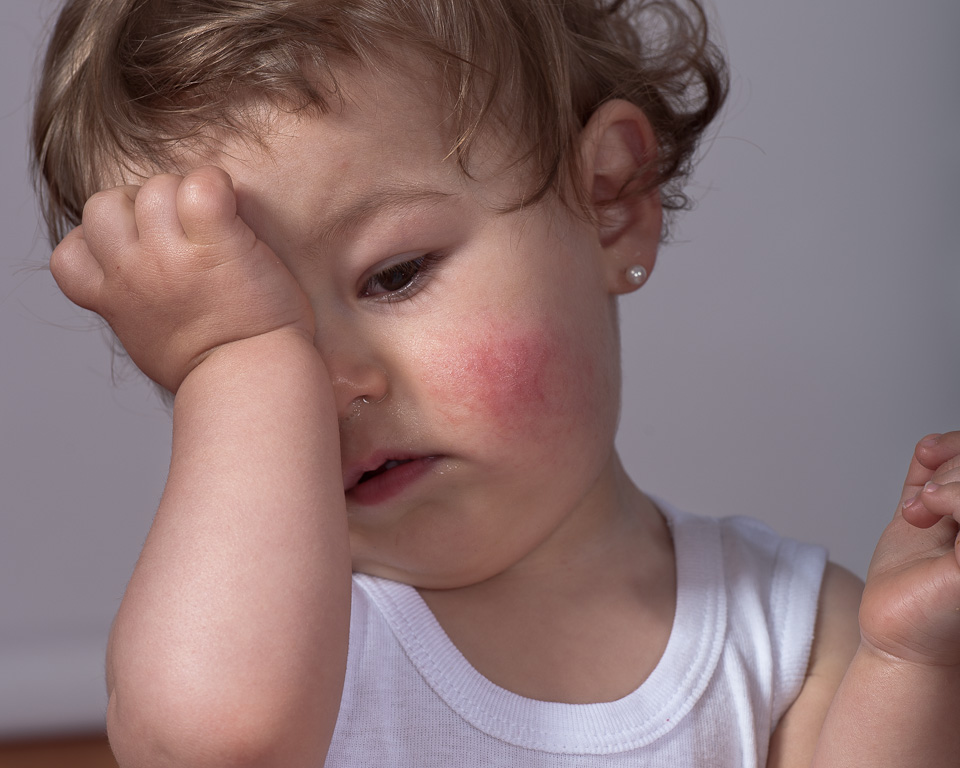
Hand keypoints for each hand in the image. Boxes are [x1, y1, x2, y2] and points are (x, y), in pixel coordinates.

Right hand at [50, 166, 314, 391]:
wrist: (253, 387)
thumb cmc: (217, 371)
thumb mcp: (151, 344)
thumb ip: (134, 309)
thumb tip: (135, 294)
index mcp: (113, 299)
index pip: (70, 252)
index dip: (101, 241)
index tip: (140, 256)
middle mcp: (133, 274)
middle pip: (105, 204)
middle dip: (141, 207)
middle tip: (184, 235)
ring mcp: (170, 257)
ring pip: (154, 188)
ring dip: (185, 196)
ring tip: (216, 232)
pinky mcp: (216, 244)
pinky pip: (202, 185)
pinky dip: (219, 188)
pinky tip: (235, 214)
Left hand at [859, 431, 959, 666]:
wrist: (898, 630)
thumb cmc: (916, 582)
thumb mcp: (926, 516)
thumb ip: (936, 480)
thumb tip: (931, 445)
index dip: (957, 445)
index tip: (927, 455)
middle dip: (951, 467)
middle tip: (921, 502)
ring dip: (948, 481)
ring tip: (923, 509)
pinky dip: (952, 494)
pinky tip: (928, 510)